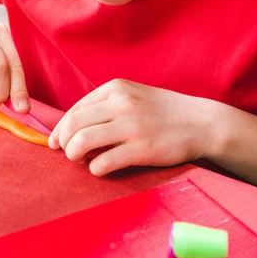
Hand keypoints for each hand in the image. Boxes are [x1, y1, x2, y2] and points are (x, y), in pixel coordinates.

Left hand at [49, 79, 214, 175]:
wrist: (201, 122)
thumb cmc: (163, 111)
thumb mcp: (132, 96)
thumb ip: (105, 105)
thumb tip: (71, 127)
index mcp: (115, 88)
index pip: (75, 110)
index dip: (60, 129)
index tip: (55, 142)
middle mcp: (121, 104)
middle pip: (73, 125)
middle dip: (63, 142)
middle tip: (67, 153)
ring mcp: (131, 126)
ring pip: (82, 142)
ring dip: (73, 155)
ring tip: (80, 160)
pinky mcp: (141, 149)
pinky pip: (103, 162)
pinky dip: (94, 168)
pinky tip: (100, 168)